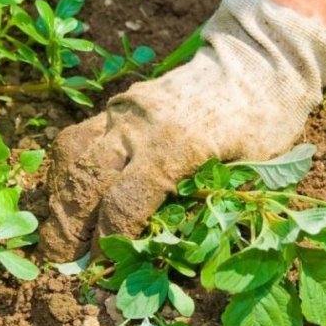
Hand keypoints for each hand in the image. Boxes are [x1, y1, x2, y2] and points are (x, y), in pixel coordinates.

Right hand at [38, 0, 325, 261]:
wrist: (259, 57)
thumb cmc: (266, 119)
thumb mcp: (255, 169)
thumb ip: (212, 206)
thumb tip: (172, 252)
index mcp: (177, 145)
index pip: (124, 203)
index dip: (108, 242)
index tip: (104, 268)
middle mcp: (140, 125)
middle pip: (86, 180)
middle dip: (69, 227)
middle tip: (65, 261)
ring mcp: (125, 110)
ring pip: (73, 155)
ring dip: (60, 197)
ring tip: (61, 231)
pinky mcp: (120, 103)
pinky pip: (80, 137)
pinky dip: (69, 170)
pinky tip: (72, 194)